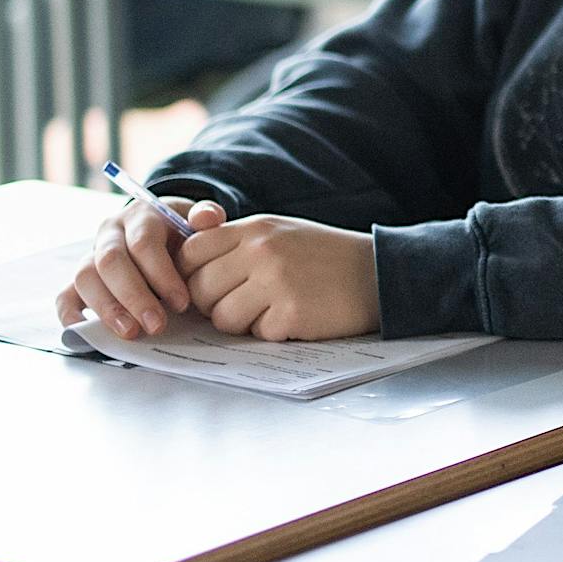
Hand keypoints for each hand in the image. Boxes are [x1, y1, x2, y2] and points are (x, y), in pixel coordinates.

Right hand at [58, 197, 227, 337]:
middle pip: (111, 262)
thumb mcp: (197, 218)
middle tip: (156, 326)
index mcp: (141, 216)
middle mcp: (111, 233)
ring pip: (86, 278)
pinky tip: (83, 330)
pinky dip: (69, 313)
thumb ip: (206, 217)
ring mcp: (91, 255)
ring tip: (131, 333)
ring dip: (106, 308)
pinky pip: (64, 294)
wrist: (163, 229)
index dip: (161, 274)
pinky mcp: (81, 280)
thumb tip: (208, 218)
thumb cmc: (181, 231)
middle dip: (134, 297)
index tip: (182, 303)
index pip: (144, 243)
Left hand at [178, 215, 378, 340]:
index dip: (191, 275)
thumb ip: (237, 243)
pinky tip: (295, 317)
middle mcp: (261, 250)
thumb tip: (184, 266)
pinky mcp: (291, 312)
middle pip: (200, 289)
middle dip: (214, 304)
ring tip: (271, 310)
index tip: (210, 285)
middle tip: (244, 303)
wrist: (378, 272)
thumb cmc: (325, 256)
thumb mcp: (281, 232)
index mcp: (255, 228)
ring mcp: (275, 281)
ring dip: (241, 322)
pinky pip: (255, 333)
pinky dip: (271, 332)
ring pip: (222, 317)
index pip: (190, 252)